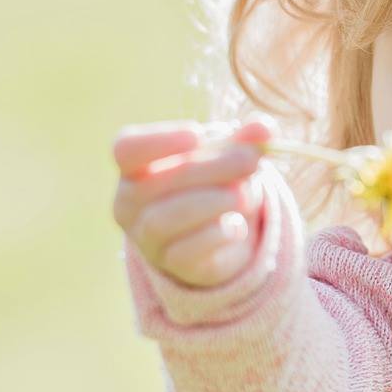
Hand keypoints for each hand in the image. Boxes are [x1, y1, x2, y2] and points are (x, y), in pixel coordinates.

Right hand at [111, 117, 274, 288]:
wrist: (222, 236)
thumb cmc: (215, 183)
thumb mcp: (230, 156)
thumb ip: (246, 141)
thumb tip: (264, 127)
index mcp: (134, 167)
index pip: (127, 149)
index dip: (159, 140)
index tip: (197, 136)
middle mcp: (130, 202)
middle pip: (157, 182)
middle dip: (210, 168)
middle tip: (250, 161)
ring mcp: (147, 237)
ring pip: (166, 219)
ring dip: (213, 202)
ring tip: (245, 196)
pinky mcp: (172, 264)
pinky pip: (187, 250)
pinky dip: (217, 234)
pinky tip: (236, 225)